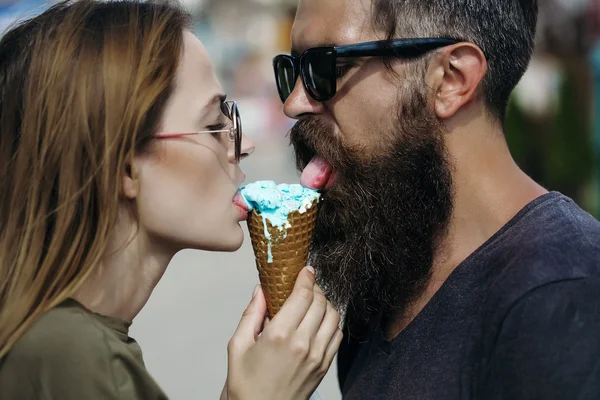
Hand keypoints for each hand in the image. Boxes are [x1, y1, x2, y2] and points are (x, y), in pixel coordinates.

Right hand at [225, 267, 342, 399]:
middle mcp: (302, 344)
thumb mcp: (238, 346)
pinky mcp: (324, 367)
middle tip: (306, 284)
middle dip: (314, 287)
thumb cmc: (245, 386)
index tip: (305, 270)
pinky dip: (332, 323)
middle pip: (320, 302)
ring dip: (325, 303)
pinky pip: (337, 336)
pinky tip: (319, 321)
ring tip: (312, 301)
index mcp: (279, 335)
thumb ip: (251, 314)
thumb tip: (261, 290)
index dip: (306, 277)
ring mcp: (317, 356)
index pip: (303, 295)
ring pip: (333, 316)